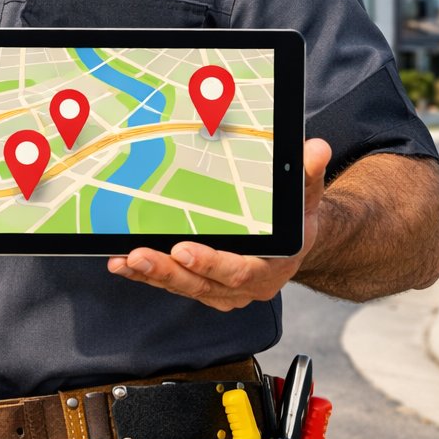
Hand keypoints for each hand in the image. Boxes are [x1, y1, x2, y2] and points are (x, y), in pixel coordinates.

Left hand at [106, 138, 330, 310]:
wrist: (294, 241)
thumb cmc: (295, 216)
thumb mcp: (306, 194)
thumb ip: (309, 173)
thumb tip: (316, 148)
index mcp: (271, 268)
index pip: (240, 272)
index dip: (212, 263)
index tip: (184, 249)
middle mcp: (246, 287)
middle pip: (203, 284)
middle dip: (170, 271)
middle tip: (140, 255)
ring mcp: (221, 290)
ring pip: (184, 286)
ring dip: (152, 274)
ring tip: (125, 260)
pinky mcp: (203, 286)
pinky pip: (172, 284)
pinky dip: (147, 276)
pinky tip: (122, 265)